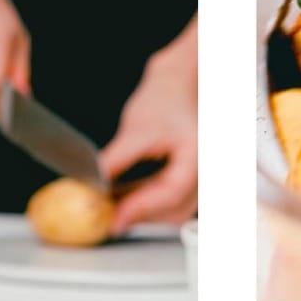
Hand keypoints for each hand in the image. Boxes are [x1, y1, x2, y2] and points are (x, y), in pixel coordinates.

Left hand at [99, 18, 197, 234]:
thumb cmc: (168, 97)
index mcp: (200, 157)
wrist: (183, 82)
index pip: (170, 193)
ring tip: (110, 206)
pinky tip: (123, 197)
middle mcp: (207, 171)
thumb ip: (117, 160)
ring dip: (143, 211)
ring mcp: (202, 176)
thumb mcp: (138, 128)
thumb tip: (94, 185)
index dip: (140, 209)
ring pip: (172, 209)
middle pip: (173, 209)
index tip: (114, 218)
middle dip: (139, 215)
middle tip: (106, 217)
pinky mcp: (191, 177)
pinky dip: (148, 201)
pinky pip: (171, 199)